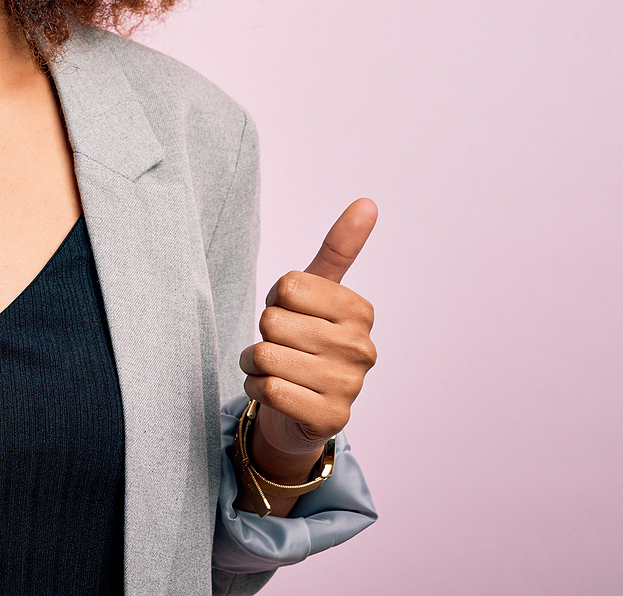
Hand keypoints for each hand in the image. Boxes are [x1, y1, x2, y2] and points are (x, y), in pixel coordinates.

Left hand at [239, 199, 376, 479]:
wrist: (297, 410)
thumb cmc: (303, 341)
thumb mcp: (317, 292)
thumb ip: (339, 248)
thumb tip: (368, 202)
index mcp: (360, 311)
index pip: (288, 286)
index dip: (276, 301)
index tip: (292, 316)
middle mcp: (362, 349)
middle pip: (273, 321)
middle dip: (262, 335)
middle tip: (282, 348)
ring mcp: (350, 387)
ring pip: (267, 356)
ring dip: (254, 364)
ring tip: (274, 370)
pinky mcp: (330, 420)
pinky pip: (269, 390)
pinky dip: (257, 389)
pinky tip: (274, 393)